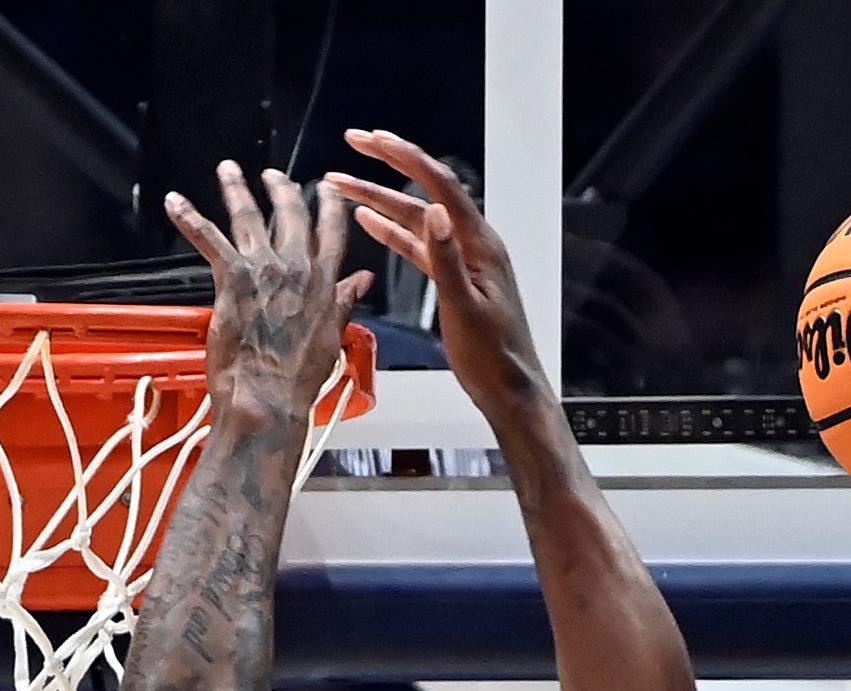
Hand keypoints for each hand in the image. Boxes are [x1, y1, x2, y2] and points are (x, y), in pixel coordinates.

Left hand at [165, 162, 373, 423]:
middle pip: (291, 213)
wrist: (268, 395)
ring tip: (228, 170)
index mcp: (325, 283)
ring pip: (249, 216)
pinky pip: (207, 237)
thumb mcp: (332, 336)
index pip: (333, 232)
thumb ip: (345, 301)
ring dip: (236, 188)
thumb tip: (363, 281)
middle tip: (272, 174)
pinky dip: (188, 217)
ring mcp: (265, 269)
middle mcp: (298, 268)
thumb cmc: (299, 377)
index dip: (330, 205)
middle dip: (281, 188)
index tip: (326, 187)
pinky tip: (174, 201)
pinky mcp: (233, 276)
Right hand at [326, 130, 546, 420]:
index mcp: (480, 246)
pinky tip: (368, 221)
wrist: (509, 391)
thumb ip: (447, 261)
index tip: (372, 138)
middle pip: (426, 193)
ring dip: (380, 200)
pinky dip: (393, 232)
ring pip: (417, 219)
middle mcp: (473, 244)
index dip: (405, 157)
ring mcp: (464, 261)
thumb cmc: (492, 358)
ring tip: (341, 184)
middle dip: (388, 166)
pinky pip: (419, 246)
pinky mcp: (454, 280)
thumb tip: (436, 211)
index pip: (441, 186)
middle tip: (354, 141)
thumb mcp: (465, 309)